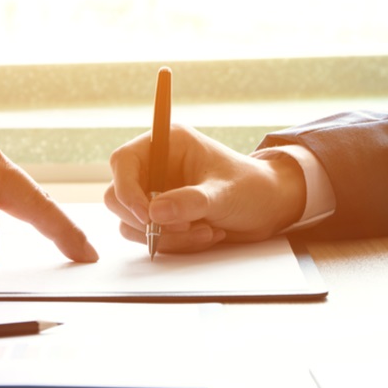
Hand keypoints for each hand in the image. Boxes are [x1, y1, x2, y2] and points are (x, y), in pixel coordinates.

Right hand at [104, 124, 305, 252]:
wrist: (268, 208)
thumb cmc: (251, 187)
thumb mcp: (225, 193)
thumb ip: (191, 201)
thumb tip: (155, 213)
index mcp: (167, 144)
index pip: (124, 161)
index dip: (126, 189)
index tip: (147, 215)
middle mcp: (155, 167)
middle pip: (118, 196)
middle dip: (147, 220)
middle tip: (183, 227)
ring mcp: (155, 193)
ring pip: (131, 222)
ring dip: (166, 235)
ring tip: (205, 231)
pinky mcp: (161, 217)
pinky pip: (148, 237)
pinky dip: (174, 243)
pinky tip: (206, 235)